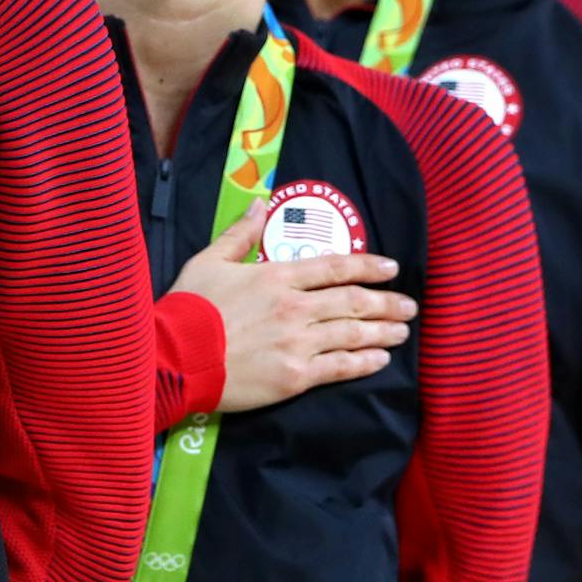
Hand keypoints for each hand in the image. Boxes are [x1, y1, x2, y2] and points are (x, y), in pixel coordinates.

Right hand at [169, 199, 416, 411]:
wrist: (173, 357)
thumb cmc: (188, 308)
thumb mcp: (209, 261)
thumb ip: (240, 234)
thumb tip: (260, 205)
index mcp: (276, 276)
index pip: (334, 267)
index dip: (367, 266)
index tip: (390, 267)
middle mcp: (294, 307)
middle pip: (353, 301)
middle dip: (386, 302)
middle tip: (409, 305)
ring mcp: (297, 343)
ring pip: (353, 333)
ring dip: (383, 332)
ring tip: (402, 332)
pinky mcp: (295, 377)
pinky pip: (340, 367)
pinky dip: (364, 362)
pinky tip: (380, 360)